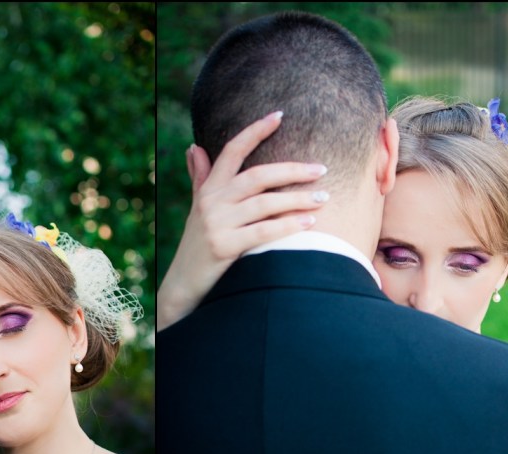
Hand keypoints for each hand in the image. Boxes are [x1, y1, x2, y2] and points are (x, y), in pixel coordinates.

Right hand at [156, 111, 328, 330]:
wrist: (183, 285)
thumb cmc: (198, 245)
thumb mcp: (198, 209)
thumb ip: (200, 178)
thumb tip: (194, 148)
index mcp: (209, 189)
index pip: (232, 151)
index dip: (255, 131)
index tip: (279, 115)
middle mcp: (212, 202)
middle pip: (257, 175)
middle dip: (292, 170)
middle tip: (321, 169)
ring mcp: (217, 224)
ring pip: (264, 203)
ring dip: (297, 199)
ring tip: (324, 198)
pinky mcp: (224, 246)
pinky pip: (263, 231)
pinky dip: (288, 226)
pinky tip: (309, 223)